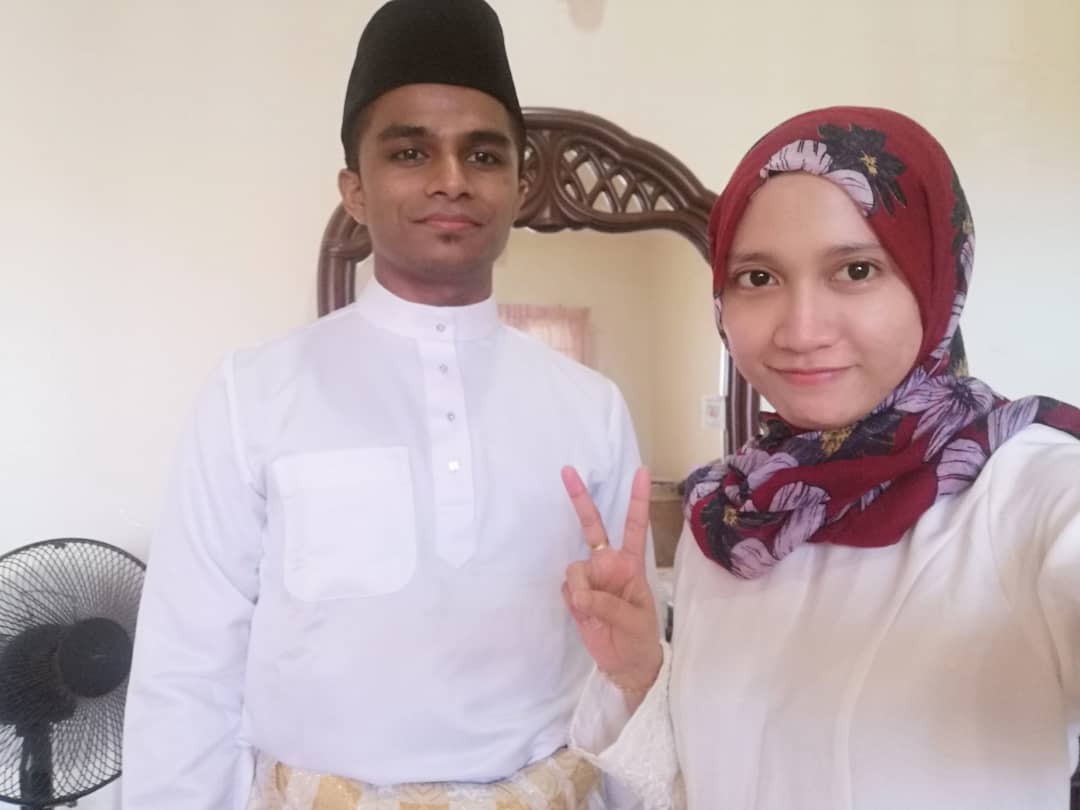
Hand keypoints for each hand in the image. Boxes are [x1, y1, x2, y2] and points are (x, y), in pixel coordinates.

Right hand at [561, 466, 662, 708]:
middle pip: (592, 527)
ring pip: (574, 568)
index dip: (636, 500)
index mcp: (630, 564)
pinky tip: (584, 615)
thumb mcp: (634, 620)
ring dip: (581, 590)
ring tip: (594, 612)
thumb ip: (607, 604)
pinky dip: (573, 602)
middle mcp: (608, 564)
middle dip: (580, 499)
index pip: (634, 527)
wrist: (625, 664)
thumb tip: (579, 595)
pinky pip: (566, 589)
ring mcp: (590, 578)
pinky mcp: (574, 594)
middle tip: (567, 470)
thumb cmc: (639, 638)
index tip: (641, 472)